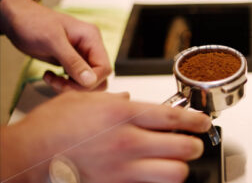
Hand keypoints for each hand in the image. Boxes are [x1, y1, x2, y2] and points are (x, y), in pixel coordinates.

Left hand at [0, 0, 111, 90]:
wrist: (16, 18)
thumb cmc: (33, 22)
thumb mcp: (53, 41)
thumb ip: (73, 61)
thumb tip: (90, 81)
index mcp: (91, 38)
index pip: (104, 68)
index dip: (90, 81)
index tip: (70, 84)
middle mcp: (90, 47)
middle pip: (98, 77)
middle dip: (78, 86)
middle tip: (58, 84)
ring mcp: (81, 55)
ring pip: (87, 81)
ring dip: (69, 86)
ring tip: (52, 80)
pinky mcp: (70, 62)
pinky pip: (75, 80)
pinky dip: (63, 83)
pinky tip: (50, 76)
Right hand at [0, 91, 211, 182]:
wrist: (28, 155)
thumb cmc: (53, 126)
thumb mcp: (87, 99)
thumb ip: (116, 99)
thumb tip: (133, 99)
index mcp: (123, 115)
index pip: (174, 117)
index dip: (196, 120)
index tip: (203, 121)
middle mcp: (128, 142)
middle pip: (182, 147)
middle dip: (194, 146)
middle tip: (194, 143)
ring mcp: (123, 168)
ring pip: (174, 173)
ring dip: (180, 167)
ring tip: (178, 162)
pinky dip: (157, 180)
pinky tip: (154, 174)